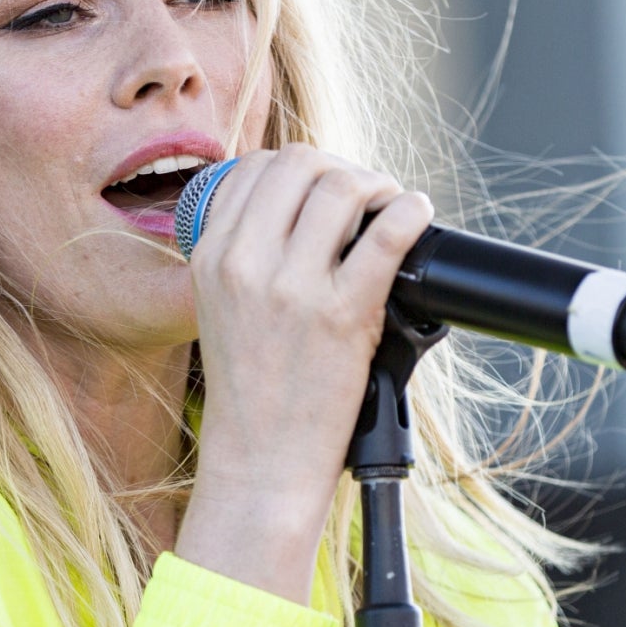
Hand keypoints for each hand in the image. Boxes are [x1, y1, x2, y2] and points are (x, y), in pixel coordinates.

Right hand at [174, 146, 434, 603]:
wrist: (260, 463)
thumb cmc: (251, 391)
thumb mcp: (219, 309)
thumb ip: (245, 255)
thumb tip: (300, 206)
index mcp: (211, 258)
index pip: (254, 168)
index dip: (299, 167)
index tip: (322, 188)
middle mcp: (245, 264)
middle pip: (299, 163)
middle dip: (340, 167)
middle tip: (363, 195)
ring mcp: (292, 288)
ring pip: (342, 187)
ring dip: (377, 186)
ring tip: (388, 208)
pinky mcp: (341, 315)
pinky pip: (386, 235)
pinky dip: (410, 212)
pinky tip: (415, 216)